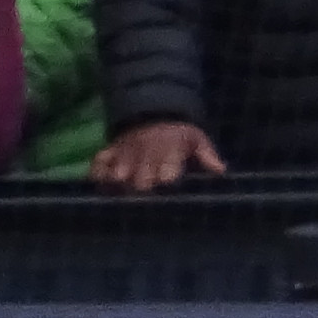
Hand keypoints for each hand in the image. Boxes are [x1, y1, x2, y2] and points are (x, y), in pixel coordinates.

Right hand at [90, 119, 222, 190]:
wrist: (152, 111)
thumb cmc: (179, 133)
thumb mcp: (196, 139)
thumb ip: (206, 154)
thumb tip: (220, 170)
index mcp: (168, 153)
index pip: (166, 175)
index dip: (166, 188)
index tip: (168, 199)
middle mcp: (145, 155)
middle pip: (140, 182)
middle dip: (142, 194)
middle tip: (145, 206)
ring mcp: (125, 153)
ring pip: (117, 175)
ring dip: (119, 189)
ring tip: (121, 202)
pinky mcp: (110, 150)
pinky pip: (97, 163)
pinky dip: (97, 174)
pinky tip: (100, 187)